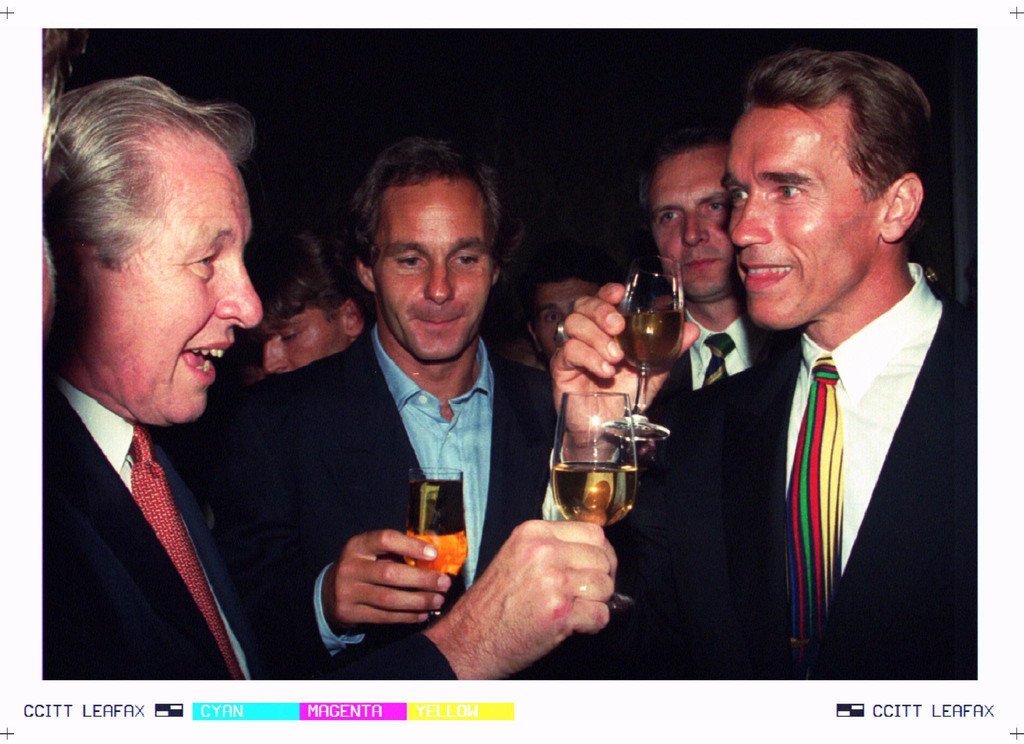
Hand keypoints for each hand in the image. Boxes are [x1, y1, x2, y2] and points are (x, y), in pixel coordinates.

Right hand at [323, 529, 451, 629]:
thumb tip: (434, 557)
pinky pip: (383, 617)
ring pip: (388, 599)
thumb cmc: (362, 567)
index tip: (434, 554)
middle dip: (422, 579)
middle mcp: (350, 567)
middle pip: (390, 573)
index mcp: (357, 545)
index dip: (411, 546)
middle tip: (444, 583)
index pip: (385, 540)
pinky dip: (406, 616)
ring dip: (418, 601)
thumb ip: (396, 552)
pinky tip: (422, 614)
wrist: (329, 593)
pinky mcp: (349, 613)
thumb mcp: (370, 552)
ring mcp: (347, 592)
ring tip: (438, 600)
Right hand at [424, 520, 615, 678]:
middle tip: (587, 594)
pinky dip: (593, 624)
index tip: (596, 568)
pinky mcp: (560, 612)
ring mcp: (553, 581)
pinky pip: (600, 615)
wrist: (469, 637)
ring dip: (598, 602)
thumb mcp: (517, 556)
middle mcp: (544, 551)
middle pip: (603, 558)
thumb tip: (596, 553)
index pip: (593, 532)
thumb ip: (552, 548)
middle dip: (602, 579)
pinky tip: (573, 625)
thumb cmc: (493, 602)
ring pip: (606, 586)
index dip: (602, 553)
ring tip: (576, 609)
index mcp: (534, 533)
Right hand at [550, 283, 698, 409]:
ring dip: (596, 337)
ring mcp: (571, 349)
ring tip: (616, 357)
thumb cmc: (625, 397)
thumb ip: (669, 350)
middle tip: (618, 326)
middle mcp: (586, 335)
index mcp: (606, 330)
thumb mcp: (652, 372)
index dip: (607, 292)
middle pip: (582, 305)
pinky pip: (568, 350)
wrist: (607, 430)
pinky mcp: (561, 368)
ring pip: (573, 323)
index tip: (619, 294)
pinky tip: (606, 371)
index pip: (601, 299)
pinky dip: (589, 357)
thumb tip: (692, 329)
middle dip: (600, 310)